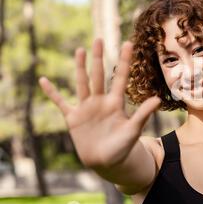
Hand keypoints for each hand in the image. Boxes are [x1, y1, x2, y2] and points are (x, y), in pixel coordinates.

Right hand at [39, 38, 160, 167]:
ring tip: (80, 51)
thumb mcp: (133, 130)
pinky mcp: (73, 118)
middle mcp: (101, 101)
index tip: (128, 44)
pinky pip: (61, 103)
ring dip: (80, 68)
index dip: (124, 61)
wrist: (107, 163)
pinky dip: (52, 93)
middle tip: (99, 40)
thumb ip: (143, 114)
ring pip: (82, 84)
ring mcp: (86, 108)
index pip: (120, 77)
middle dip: (99, 58)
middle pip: (99, 75)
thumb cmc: (123, 147)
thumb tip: (157, 99)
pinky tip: (44, 81)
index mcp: (116, 103)